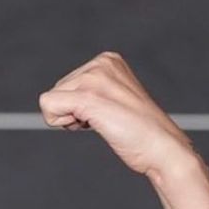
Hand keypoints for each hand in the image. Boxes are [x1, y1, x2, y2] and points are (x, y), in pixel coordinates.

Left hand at [38, 52, 196, 179]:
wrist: (160, 147)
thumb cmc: (138, 132)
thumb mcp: (112, 100)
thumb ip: (90, 92)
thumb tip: (55, 101)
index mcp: (107, 61)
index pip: (64, 86)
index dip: (76, 107)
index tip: (104, 113)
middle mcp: (100, 63)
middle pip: (55, 92)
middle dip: (71, 112)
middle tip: (104, 120)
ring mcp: (94, 78)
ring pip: (49, 101)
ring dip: (70, 120)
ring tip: (103, 121)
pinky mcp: (88, 97)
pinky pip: (48, 107)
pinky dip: (61, 123)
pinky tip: (91, 124)